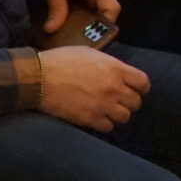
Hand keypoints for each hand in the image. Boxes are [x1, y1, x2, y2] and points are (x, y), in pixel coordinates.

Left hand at [34, 0, 119, 32]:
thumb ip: (56, 10)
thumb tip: (51, 30)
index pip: (112, 8)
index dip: (107, 23)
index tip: (92, 35)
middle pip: (106, 10)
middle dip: (94, 25)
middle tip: (78, 37)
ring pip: (99, 5)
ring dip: (88, 16)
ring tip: (72, 28)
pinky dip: (85, 8)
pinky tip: (71, 15)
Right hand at [35, 44, 149, 131]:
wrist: (38, 78)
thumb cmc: (60, 61)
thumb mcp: (89, 53)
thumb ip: (109, 64)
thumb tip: (119, 72)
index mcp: (115, 69)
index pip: (143, 82)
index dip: (141, 87)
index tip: (137, 89)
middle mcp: (113, 88)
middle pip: (136, 102)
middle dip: (130, 102)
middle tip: (120, 101)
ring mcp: (102, 105)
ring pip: (125, 117)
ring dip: (118, 114)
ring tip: (109, 110)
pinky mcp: (89, 119)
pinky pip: (108, 127)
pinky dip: (104, 124)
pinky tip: (97, 118)